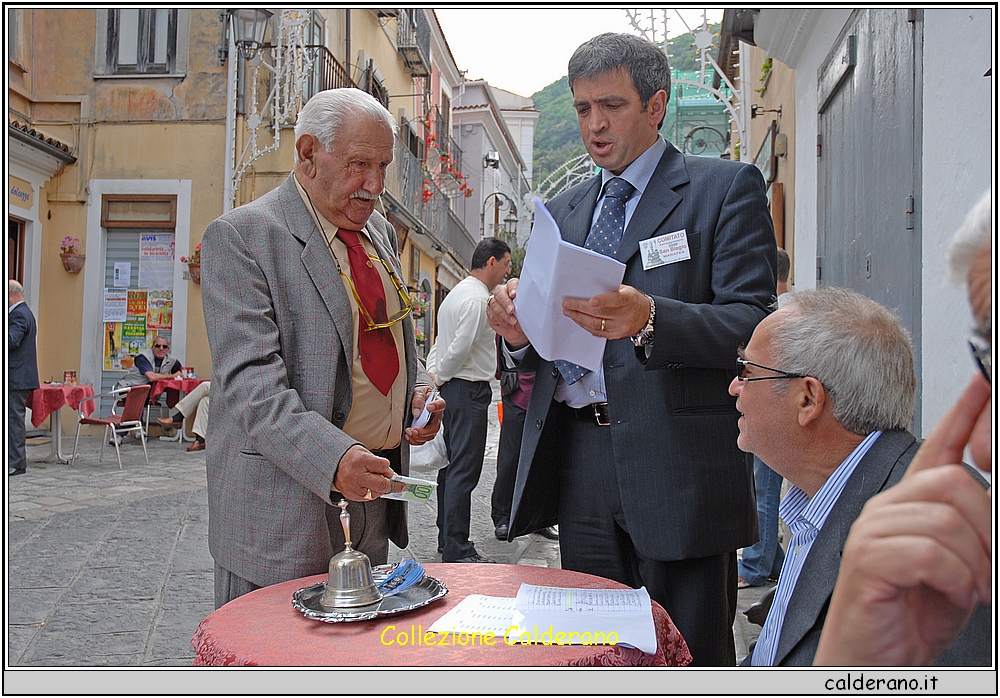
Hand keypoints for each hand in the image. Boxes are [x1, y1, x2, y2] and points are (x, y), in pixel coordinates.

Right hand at [333, 445, 406, 500]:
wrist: (334, 465)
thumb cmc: (351, 458)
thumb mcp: (366, 454)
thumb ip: (379, 464)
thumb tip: (391, 475)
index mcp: (361, 460)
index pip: (383, 466)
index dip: (389, 470)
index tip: (392, 473)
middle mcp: (356, 475)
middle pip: (381, 484)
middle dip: (390, 485)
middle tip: (394, 483)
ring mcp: (353, 487)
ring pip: (375, 494)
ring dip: (380, 489)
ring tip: (376, 482)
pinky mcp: (351, 495)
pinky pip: (368, 498)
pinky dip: (371, 493)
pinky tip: (368, 486)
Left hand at [405, 384, 444, 445]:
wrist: (416, 398)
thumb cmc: (420, 394)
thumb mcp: (418, 392)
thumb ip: (418, 400)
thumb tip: (416, 412)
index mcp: (437, 403)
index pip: (440, 405)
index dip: (436, 407)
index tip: (429, 407)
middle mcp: (436, 416)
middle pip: (435, 427)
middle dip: (424, 431)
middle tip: (414, 429)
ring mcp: (431, 425)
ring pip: (429, 436)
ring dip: (418, 437)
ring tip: (409, 432)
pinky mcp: (424, 431)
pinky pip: (423, 439)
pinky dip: (415, 440)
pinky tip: (409, 436)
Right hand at [486, 279, 528, 348]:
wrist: (519, 331)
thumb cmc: (525, 319)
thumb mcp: (529, 312)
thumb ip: (526, 307)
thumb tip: (525, 309)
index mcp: (514, 289)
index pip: (511, 283)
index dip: (512, 288)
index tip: (514, 295)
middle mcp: (503, 293)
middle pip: (499, 292)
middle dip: (505, 302)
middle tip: (511, 310)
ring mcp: (495, 302)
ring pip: (494, 304)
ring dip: (503, 314)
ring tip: (512, 321)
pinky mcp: (490, 312)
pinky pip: (491, 314)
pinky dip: (500, 320)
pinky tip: (507, 324)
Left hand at [561, 284, 649, 339]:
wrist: (645, 316)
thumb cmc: (633, 300)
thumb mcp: (626, 289)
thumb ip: (609, 289)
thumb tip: (588, 287)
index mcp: (628, 300)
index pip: (615, 300)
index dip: (603, 300)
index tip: (590, 300)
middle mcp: (624, 315)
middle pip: (600, 313)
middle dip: (580, 308)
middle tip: (567, 303)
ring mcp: (619, 327)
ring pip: (595, 324)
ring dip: (578, 317)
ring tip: (568, 311)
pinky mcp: (614, 336)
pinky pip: (597, 332)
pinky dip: (585, 325)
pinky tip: (578, 319)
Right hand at [814, 376, 991, 665]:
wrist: (873, 659)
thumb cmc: (910, 615)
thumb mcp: (958, 569)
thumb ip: (970, 534)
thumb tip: (990, 502)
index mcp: (909, 506)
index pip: (939, 446)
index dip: (965, 412)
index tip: (983, 382)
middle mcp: (886, 509)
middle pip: (953, 483)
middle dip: (988, 531)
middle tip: (988, 574)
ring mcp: (872, 531)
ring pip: (945, 519)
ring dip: (973, 565)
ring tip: (967, 591)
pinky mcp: (867, 560)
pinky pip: (928, 551)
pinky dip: (952, 578)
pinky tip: (948, 594)